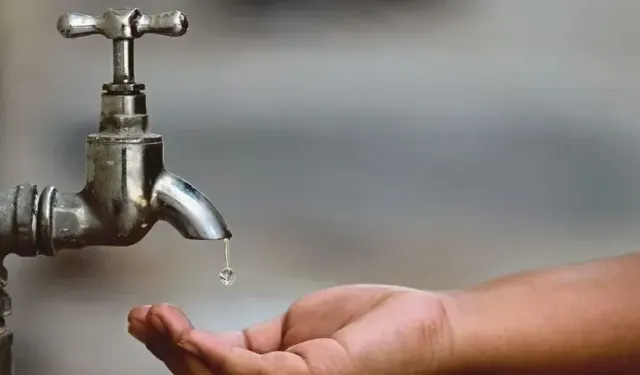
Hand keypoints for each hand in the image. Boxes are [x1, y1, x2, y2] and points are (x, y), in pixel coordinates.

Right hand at [127, 284, 455, 374]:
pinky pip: (246, 371)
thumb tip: (210, 339)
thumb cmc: (373, 332)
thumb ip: (253, 343)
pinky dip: (211, 352)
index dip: (175, 351)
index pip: (212, 373)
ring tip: (160, 318)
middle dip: (169, 349)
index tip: (152, 323)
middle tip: (147, 318)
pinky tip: (190, 332)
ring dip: (180, 346)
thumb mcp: (294, 332)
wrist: (422, 328)